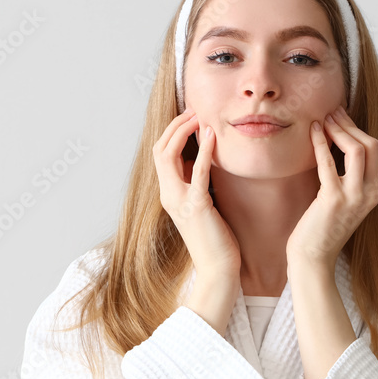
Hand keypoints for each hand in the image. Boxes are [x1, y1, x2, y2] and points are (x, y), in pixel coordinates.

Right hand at [153, 108, 241, 284]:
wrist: (218, 269)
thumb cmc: (215, 239)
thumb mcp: (202, 206)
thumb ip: (197, 184)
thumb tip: (203, 162)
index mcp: (169, 194)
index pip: (160, 154)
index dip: (172, 132)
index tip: (191, 116)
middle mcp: (168, 195)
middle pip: (159, 149)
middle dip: (175, 125)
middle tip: (195, 109)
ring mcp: (179, 201)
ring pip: (168, 155)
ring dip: (183, 131)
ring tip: (200, 116)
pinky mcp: (196, 207)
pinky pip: (196, 173)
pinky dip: (203, 151)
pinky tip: (213, 136)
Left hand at [286, 105, 377, 269]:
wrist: (313, 259)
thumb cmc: (321, 229)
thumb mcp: (341, 199)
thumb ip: (345, 176)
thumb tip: (335, 144)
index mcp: (375, 191)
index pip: (374, 150)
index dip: (356, 129)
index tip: (340, 116)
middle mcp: (370, 193)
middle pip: (370, 145)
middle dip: (350, 124)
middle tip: (332, 111)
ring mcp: (354, 197)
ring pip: (357, 150)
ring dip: (339, 129)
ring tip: (323, 118)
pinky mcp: (333, 200)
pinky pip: (329, 163)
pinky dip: (320, 143)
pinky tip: (313, 131)